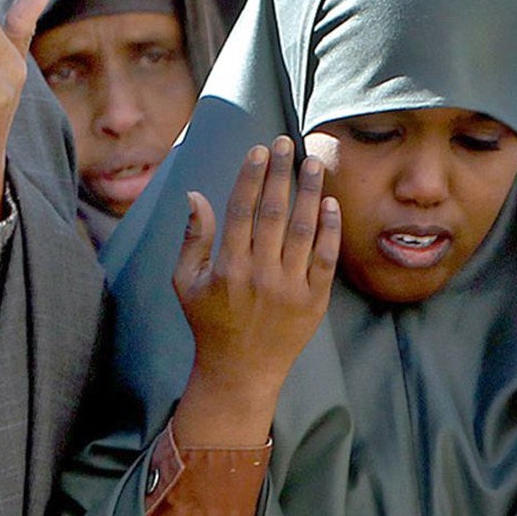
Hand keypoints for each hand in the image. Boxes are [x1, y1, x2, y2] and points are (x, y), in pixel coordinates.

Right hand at [171, 137, 340, 447]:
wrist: (241, 372)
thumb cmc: (209, 323)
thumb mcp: (186, 283)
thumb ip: (192, 239)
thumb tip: (194, 195)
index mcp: (227, 266)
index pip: (241, 209)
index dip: (251, 176)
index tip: (259, 150)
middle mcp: (260, 274)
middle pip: (273, 211)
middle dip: (280, 173)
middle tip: (286, 143)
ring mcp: (289, 288)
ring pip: (302, 229)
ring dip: (308, 192)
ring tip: (313, 162)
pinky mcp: (314, 301)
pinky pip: (325, 258)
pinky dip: (329, 230)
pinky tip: (330, 203)